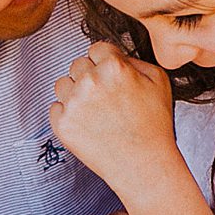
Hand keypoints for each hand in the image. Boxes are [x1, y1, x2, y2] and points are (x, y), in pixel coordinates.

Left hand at [48, 42, 177, 188]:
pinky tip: (88, 125)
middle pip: (78, 64)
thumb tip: (113, 55)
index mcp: (113, 67)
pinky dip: (68, 115)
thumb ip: (133, 60)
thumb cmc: (154, 125)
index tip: (111, 77)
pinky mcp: (62, 124)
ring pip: (63, 84)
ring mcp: (73, 103)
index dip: (105, 62)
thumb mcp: (158, 80)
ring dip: (75, 93)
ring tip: (96, 112)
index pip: (97, 48)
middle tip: (106, 98)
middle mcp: (90, 81)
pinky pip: (56, 108)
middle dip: (90, 76)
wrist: (144, 165)